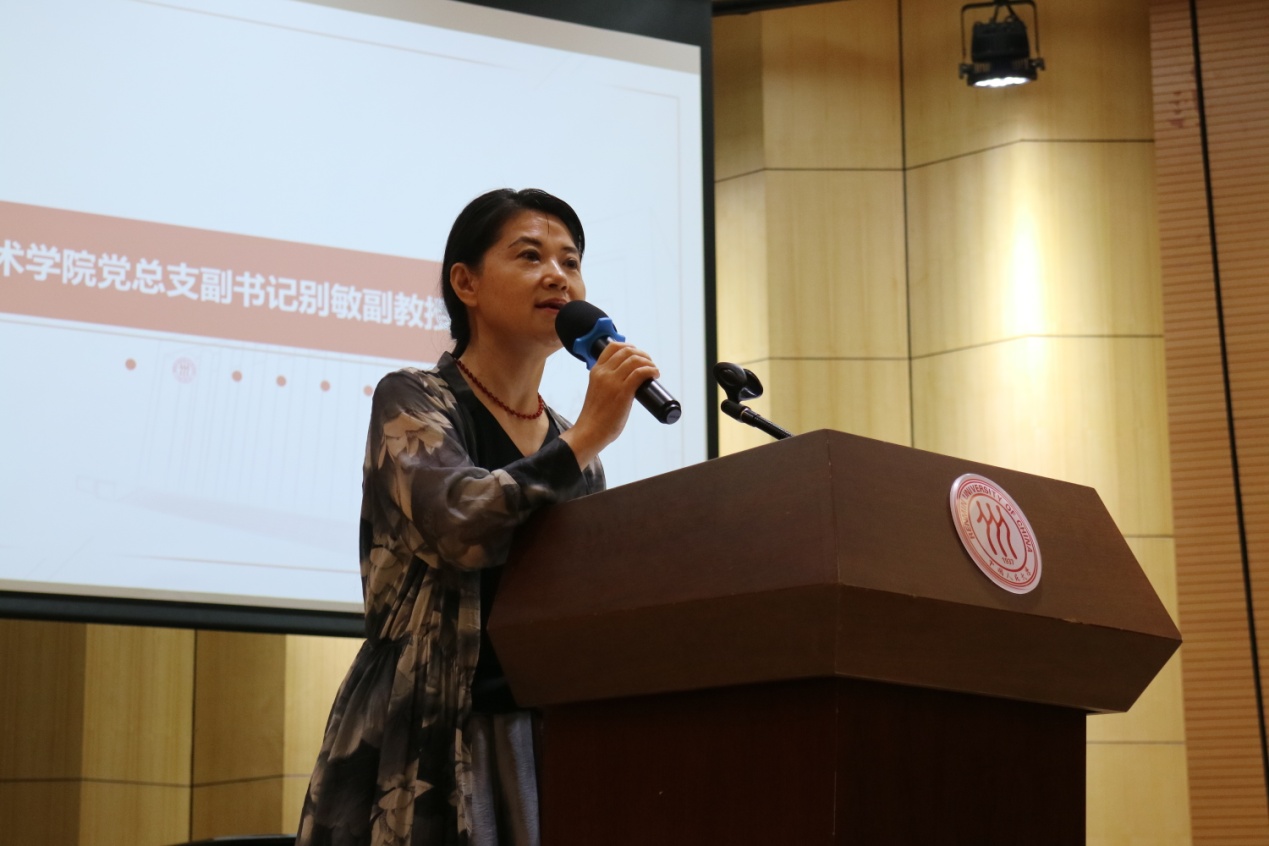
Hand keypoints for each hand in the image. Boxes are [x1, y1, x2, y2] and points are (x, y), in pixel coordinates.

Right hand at [559, 341, 659, 469]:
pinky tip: (655, 374)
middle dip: (642, 354)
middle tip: (649, 363)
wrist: (590, 431)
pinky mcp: (622, 392)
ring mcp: (612, 382)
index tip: (637, 354)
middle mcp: (603, 373)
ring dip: (649, 362)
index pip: (612, 346)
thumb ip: (607, 382)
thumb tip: (629, 381)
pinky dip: (651, 370)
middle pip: (627, 351)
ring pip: (635, 360)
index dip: (629, 346)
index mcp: (596, 371)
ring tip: (654, 370)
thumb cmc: (596, 416)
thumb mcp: (597, 390)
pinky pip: (640, 373)